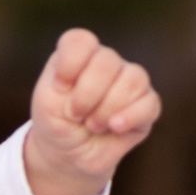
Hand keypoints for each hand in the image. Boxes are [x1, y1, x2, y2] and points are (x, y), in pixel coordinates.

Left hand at [24, 29, 159, 194]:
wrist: (69, 153)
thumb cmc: (56, 123)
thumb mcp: (45, 105)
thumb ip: (65, 87)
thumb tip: (105, 87)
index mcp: (79, 55)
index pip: (80, 41)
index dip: (69, 64)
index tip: (59, 87)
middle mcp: (107, 63)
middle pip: (107, 61)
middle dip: (87, 94)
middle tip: (76, 115)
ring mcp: (129, 82)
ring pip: (133, 79)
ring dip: (107, 108)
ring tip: (92, 125)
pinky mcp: (146, 106)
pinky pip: (149, 103)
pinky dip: (130, 116)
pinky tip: (114, 127)